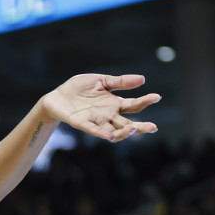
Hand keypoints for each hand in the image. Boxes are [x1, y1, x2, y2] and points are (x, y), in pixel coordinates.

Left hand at [39, 74, 158, 141]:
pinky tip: (110, 136)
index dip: (145, 101)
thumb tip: (142, 79)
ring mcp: (96, 121)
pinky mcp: (82, 123)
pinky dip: (102, 133)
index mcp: (114, 104)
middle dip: (140, 127)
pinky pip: (94, 131)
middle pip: (127, 124)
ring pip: (114, 131)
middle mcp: (108, 115)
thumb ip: (119, 82)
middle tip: (153, 127)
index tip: (157, 97)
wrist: (57, 96)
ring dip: (123, 132)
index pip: (134, 106)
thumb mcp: (101, 81)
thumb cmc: (79, 88)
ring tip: (133, 129)